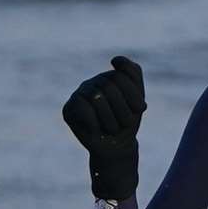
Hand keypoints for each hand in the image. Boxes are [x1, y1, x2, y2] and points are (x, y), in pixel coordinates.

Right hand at [61, 55, 145, 199]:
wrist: (117, 148)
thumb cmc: (127, 124)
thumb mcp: (137, 100)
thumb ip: (133, 74)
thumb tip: (113, 60)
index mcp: (111, 77)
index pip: (123, 73)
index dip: (134, 95)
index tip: (139, 108)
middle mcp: (94, 82)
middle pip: (111, 86)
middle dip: (123, 110)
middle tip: (123, 124)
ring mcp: (80, 94)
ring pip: (97, 97)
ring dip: (111, 119)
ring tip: (111, 128)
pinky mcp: (68, 109)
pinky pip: (83, 108)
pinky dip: (95, 122)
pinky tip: (97, 130)